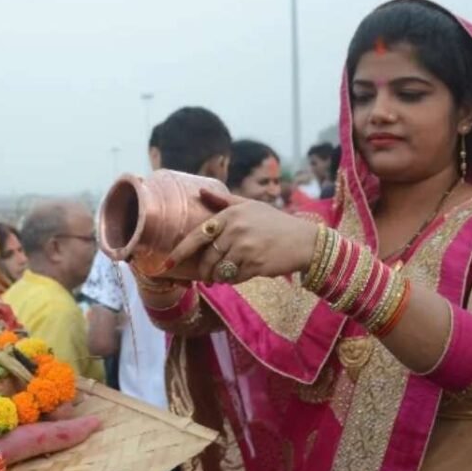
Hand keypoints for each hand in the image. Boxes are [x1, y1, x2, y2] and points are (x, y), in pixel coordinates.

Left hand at [163, 188, 318, 284]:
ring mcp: (245, 247)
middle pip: (207, 258)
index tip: (166, 265)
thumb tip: (200, 191)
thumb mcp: (250, 206)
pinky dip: (235, 280)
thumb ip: (223, 202)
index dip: (179, 253)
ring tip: (227, 275)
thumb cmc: (276, 223)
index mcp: (230, 215)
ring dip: (220, 277)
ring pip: (219, 270)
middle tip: (207, 277)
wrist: (305, 241)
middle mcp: (235, 229)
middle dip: (205, 272)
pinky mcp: (255, 264)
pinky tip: (244, 273)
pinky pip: (234, 278)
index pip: (197, 236)